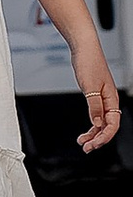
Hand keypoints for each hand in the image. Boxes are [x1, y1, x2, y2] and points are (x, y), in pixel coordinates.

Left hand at [75, 30, 122, 155]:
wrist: (83, 48)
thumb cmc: (89, 62)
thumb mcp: (90, 86)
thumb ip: (94, 106)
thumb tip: (95, 123)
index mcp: (112, 99)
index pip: (113, 124)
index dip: (104, 136)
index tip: (94, 144)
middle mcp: (109, 101)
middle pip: (107, 126)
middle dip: (98, 139)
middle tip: (86, 148)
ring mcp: (102, 99)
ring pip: (101, 123)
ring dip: (93, 134)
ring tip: (83, 143)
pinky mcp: (94, 96)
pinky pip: (95, 115)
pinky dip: (91, 125)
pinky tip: (85, 131)